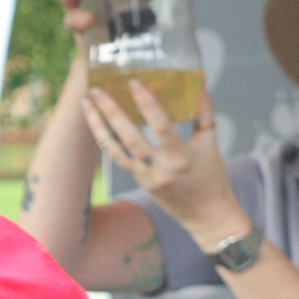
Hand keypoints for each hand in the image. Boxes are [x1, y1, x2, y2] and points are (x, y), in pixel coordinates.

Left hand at [81, 79, 248, 246]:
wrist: (207, 216)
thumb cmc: (212, 178)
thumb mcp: (211, 145)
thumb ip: (204, 114)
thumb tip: (201, 85)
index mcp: (181, 158)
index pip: (161, 126)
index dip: (147, 103)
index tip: (134, 83)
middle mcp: (160, 169)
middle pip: (130, 138)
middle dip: (110, 113)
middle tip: (95, 91)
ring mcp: (146, 177)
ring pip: (115, 150)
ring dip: (98, 126)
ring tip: (86, 105)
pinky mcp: (139, 181)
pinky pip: (118, 158)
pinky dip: (107, 139)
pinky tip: (98, 123)